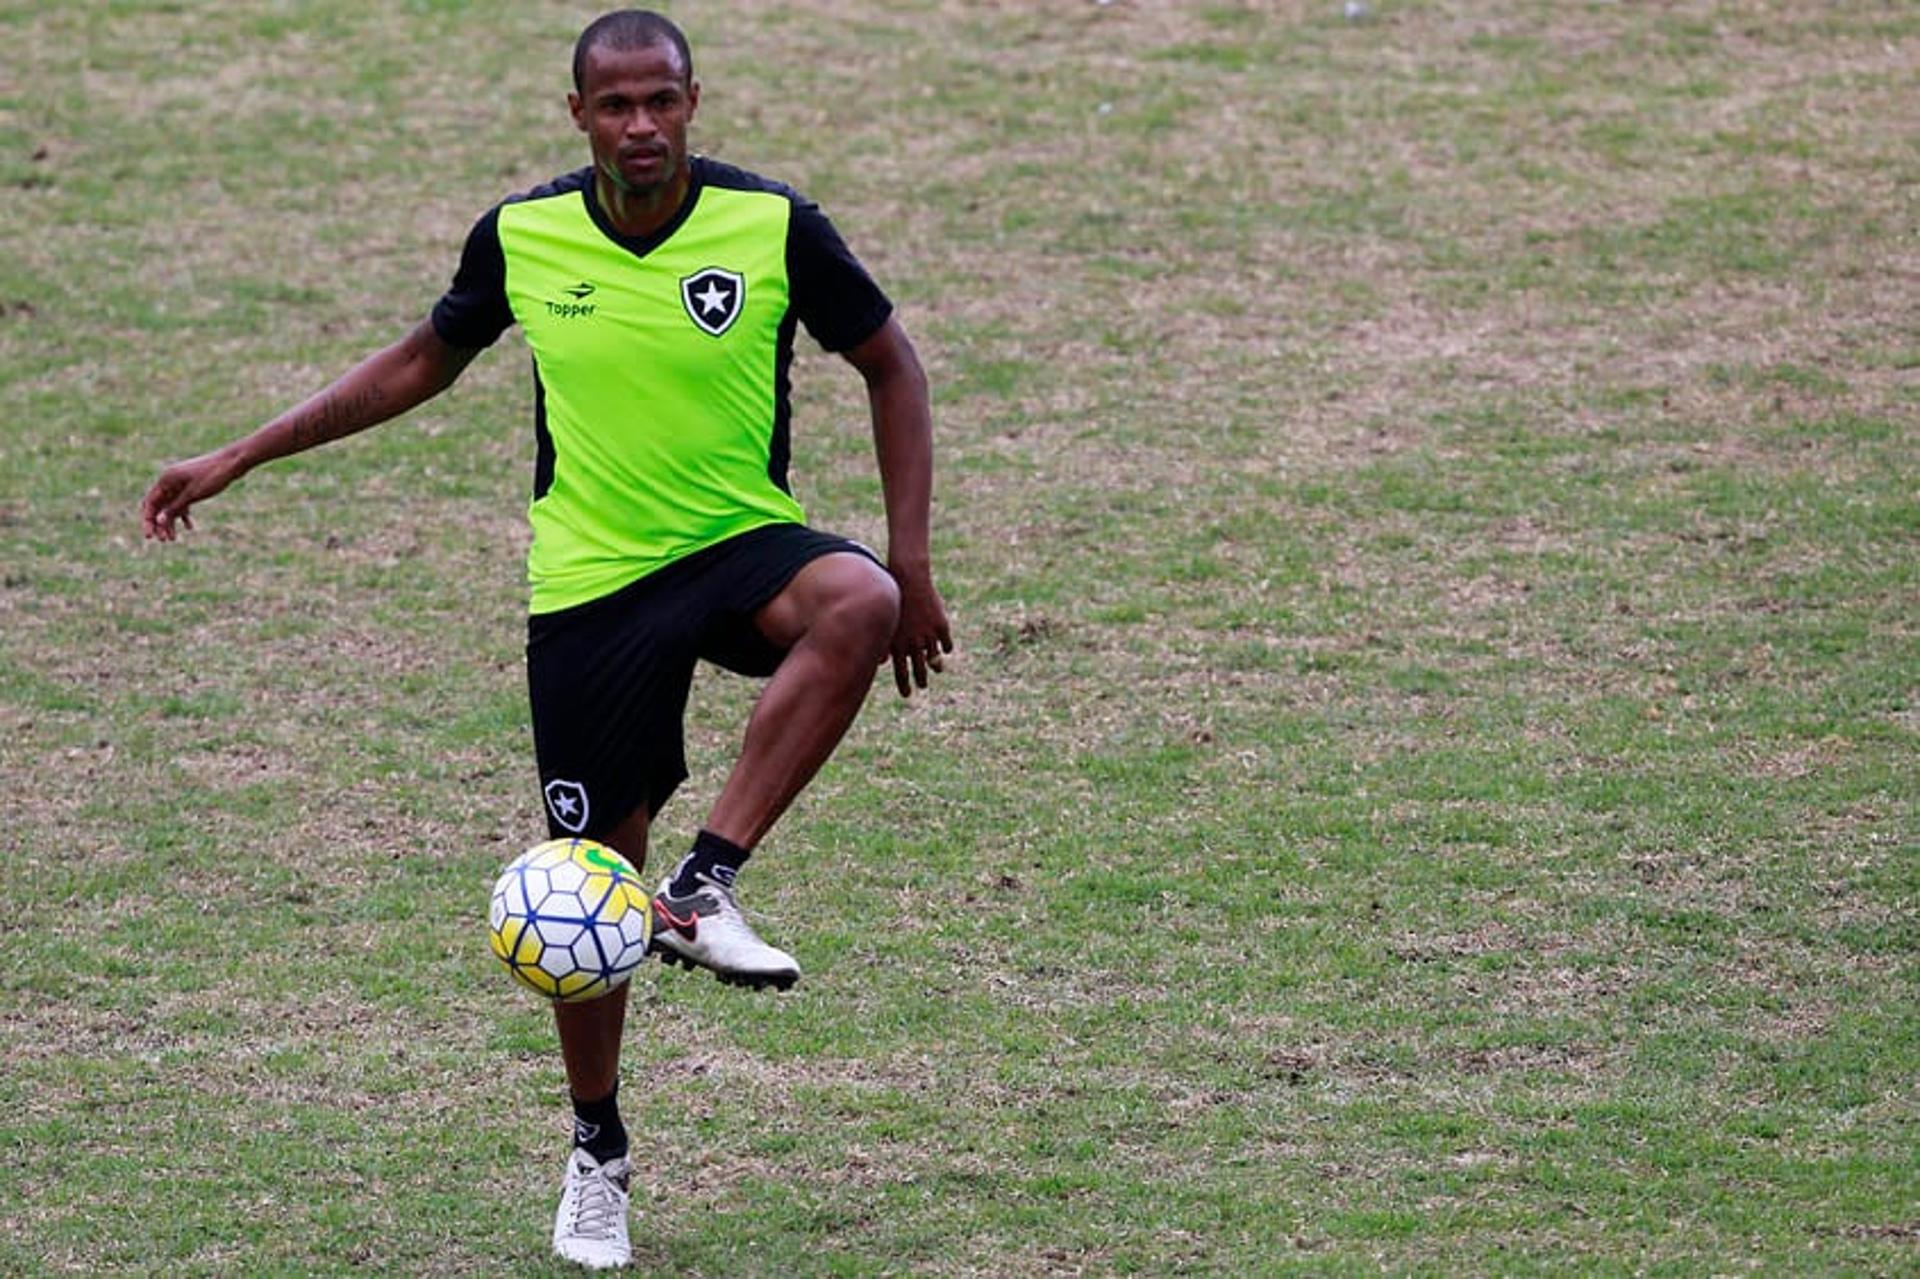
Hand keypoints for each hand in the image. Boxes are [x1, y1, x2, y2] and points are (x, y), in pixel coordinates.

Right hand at [141, 448, 242, 541]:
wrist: (232, 462)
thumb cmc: (213, 476)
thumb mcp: (193, 495)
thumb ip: (175, 507)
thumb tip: (158, 521)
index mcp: (166, 479)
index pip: (150, 502)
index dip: (147, 520)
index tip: (149, 536)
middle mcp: (170, 480)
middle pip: (158, 505)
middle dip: (158, 523)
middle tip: (163, 540)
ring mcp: (180, 483)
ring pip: (170, 505)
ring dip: (170, 521)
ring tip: (173, 539)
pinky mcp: (191, 485)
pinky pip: (182, 502)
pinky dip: (183, 514)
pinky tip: (190, 527)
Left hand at [887, 562, 951, 697]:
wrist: (909, 580)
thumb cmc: (892, 599)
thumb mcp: (885, 622)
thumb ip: (883, 644)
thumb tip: (881, 662)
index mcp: (897, 644)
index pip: (901, 672)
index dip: (904, 684)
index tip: (907, 694)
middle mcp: (914, 643)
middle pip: (919, 668)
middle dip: (921, 679)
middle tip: (922, 686)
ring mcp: (929, 635)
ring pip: (934, 658)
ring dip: (936, 666)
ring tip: (938, 670)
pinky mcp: (941, 625)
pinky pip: (946, 643)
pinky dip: (946, 647)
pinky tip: (946, 650)